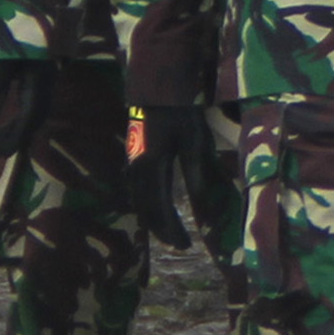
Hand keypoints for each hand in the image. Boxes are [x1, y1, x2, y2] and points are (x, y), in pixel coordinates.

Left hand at [0, 62, 57, 175]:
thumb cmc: (12, 24)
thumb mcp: (0, 51)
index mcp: (40, 76)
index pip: (32, 114)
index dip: (17, 136)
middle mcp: (47, 78)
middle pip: (36, 114)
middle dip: (17, 135)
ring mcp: (46, 74)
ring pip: (36, 107)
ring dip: (19, 125)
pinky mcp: (39, 69)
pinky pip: (33, 98)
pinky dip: (20, 112)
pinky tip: (8, 116)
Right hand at [127, 103, 217, 251]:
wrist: (157, 91)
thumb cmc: (179, 113)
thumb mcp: (194, 141)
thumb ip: (195, 172)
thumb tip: (200, 201)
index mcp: (152, 167)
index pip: (160, 207)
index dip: (171, 228)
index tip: (183, 244)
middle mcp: (137, 170)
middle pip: (147, 208)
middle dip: (162, 228)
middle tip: (179, 244)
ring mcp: (133, 164)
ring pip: (140, 200)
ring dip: (154, 218)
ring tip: (169, 232)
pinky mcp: (135, 159)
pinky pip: (138, 190)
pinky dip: (148, 204)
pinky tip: (156, 210)